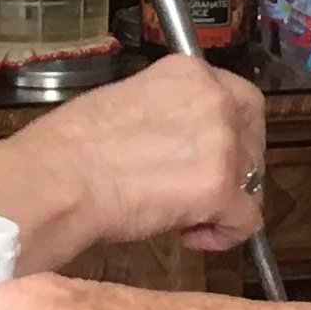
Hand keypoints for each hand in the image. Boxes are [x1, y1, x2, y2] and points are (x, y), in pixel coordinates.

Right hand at [23, 55, 266, 252]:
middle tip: (198, 192)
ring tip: (180, 216)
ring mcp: (222, 142)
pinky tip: (190, 236)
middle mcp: (214, 99)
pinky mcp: (219, 188)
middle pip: (253, 138)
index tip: (204, 157)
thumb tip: (178, 141)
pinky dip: (224, 235)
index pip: (237, 101)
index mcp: (189, 73)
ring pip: (251, 180)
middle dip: (234, 169)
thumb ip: (167, 114)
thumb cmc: (72, 147)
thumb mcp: (128, 103)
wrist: (57, 179)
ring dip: (223, 202)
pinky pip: (246, 219)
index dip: (228, 135)